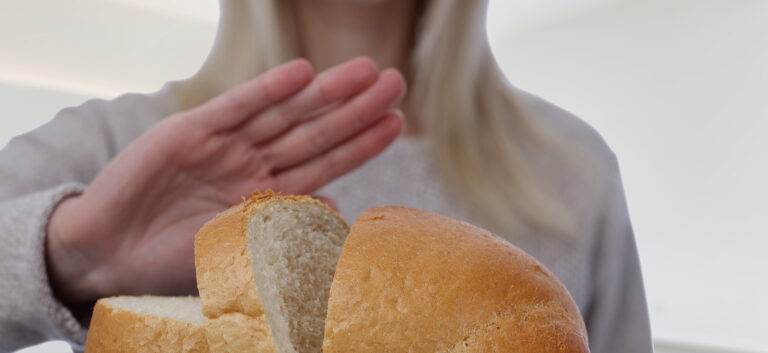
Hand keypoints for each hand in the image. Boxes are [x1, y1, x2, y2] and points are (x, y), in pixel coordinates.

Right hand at [46, 57, 405, 302]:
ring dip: (324, 92)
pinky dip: (268, 90)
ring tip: (365, 72)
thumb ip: (286, 225)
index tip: (397, 123)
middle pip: (314, 131)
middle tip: (396, 82)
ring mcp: (225, 144)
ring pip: (285, 113)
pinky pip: (237, 107)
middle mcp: (253, 163)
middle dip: (355, 108)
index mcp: (268, 193)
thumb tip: (337, 210)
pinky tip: (301, 73)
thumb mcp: (238, 247)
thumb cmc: (171, 258)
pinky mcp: (191, 129)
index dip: (361, 142)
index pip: (326, 163)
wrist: (108, 253)